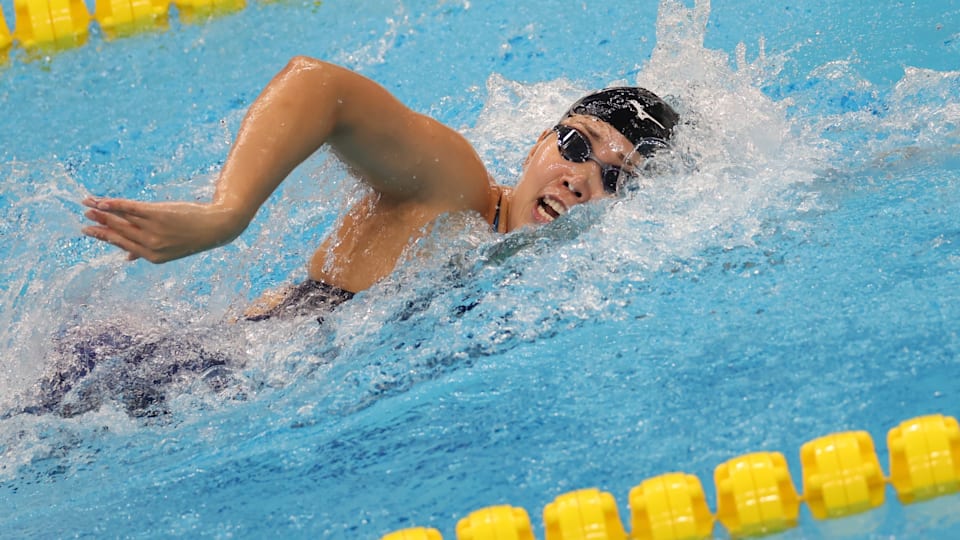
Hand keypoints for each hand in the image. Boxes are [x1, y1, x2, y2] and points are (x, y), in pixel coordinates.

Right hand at [81, 196, 247, 262]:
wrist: (217, 227)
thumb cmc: (193, 236)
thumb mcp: (171, 249)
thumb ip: (146, 252)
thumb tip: (127, 258)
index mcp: (152, 257)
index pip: (122, 245)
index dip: (104, 237)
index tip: (88, 230)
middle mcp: (151, 245)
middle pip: (119, 232)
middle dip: (99, 224)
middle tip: (84, 216)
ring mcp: (154, 230)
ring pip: (122, 220)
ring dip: (102, 211)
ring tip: (88, 204)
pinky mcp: (158, 214)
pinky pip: (130, 209)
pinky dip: (115, 205)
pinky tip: (103, 201)